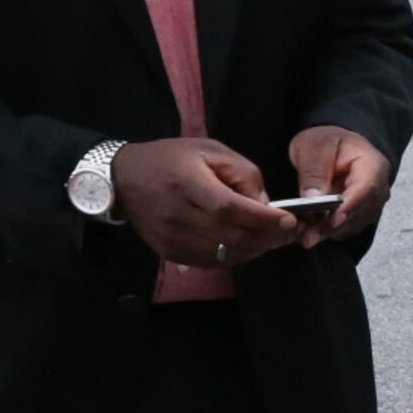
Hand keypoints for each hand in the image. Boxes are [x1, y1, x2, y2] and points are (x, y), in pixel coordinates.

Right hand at [111, 137, 298, 268]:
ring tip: (272, 238)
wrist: (124, 179)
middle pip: (231, 237)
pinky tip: (247, 245)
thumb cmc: (170, 159)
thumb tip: (265, 204)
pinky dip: (235, 256)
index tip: (288, 219)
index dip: (263, 219)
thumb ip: (242, 173)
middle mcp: (178, 217)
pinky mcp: (169, 253)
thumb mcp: (210, 150)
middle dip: (267, 238)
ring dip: (255, 250)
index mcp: (188, 184)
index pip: (231, 210)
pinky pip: (211, 262)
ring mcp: (172, 239)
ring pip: (224, 255)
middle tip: (288, 232)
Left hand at [287, 124, 393, 244]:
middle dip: (333, 226)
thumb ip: (314, 171)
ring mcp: (370, 205)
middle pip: (360, 212)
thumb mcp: (314, 147)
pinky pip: (345, 228)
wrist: (332, 147)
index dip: (349, 207)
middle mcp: (378, 189)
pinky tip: (309, 232)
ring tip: (303, 236)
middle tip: (307, 236)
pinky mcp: (358, 216)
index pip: (366, 189)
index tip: (331, 220)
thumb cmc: (327, 141)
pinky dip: (328, 232)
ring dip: (328, 232)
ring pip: (352, 225)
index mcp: (373, 165)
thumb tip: (314, 199)